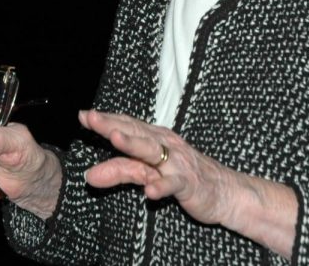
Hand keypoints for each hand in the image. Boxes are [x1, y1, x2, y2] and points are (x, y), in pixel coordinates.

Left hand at [78, 109, 296, 258]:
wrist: (225, 192)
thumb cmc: (184, 177)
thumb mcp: (149, 172)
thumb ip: (120, 171)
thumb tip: (89, 175)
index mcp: (156, 138)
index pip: (127, 125)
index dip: (106, 119)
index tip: (83, 115)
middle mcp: (165, 145)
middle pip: (135, 133)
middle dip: (112, 124)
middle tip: (91, 118)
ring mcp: (177, 163)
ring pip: (152, 152)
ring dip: (133, 145)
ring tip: (115, 138)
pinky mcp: (188, 184)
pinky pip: (173, 185)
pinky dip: (161, 187)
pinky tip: (149, 191)